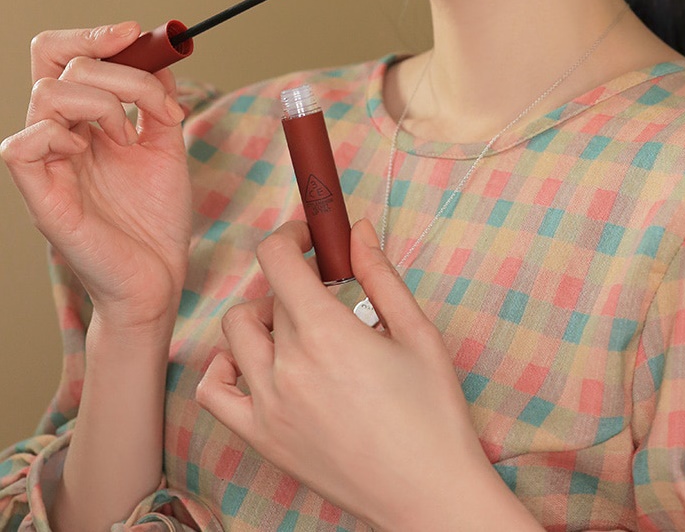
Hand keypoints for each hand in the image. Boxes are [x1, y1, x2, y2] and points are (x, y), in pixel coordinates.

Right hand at [0, 22, 191, 328]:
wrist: (159, 276)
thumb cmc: (155, 217)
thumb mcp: (166, 143)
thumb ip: (157, 98)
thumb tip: (159, 53)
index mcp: (83, 118)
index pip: (59, 55)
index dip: (91, 34)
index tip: (136, 32)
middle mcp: (59, 134)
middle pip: (53, 61)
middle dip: (114, 65)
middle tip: (151, 100)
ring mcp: (46, 163)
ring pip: (46, 93)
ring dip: (104, 102)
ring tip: (129, 138)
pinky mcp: (40, 195)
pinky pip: (21, 144)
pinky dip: (63, 136)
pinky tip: (95, 153)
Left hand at [196, 219, 501, 531]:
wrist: (427, 493)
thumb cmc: (432, 413)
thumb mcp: (417, 331)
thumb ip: (380, 273)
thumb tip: (356, 230)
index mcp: (326, 332)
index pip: (276, 258)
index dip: (291, 235)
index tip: (310, 238)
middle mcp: (287, 365)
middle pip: (267, 294)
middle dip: (295, 281)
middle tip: (328, 292)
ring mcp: (268, 405)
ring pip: (236, 332)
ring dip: (262, 316)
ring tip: (299, 327)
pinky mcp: (262, 438)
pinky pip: (214, 393)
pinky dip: (224, 367)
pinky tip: (257, 363)